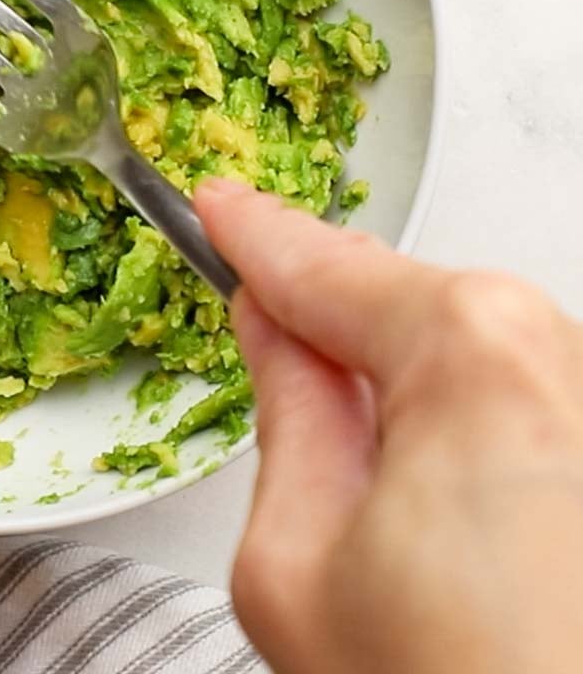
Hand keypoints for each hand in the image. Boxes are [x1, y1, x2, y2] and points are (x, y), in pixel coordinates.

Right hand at [195, 180, 582, 673]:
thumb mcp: (297, 563)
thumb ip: (288, 414)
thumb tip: (281, 338)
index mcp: (468, 353)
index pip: (322, 263)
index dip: (253, 236)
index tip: (220, 207)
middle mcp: (562, 356)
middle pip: (403, 299)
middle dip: (329, 321)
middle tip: (262, 334)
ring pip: (467, 349)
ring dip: (400, 381)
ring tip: (364, 476)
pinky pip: (522, 399)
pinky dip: (461, 422)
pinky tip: (438, 501)